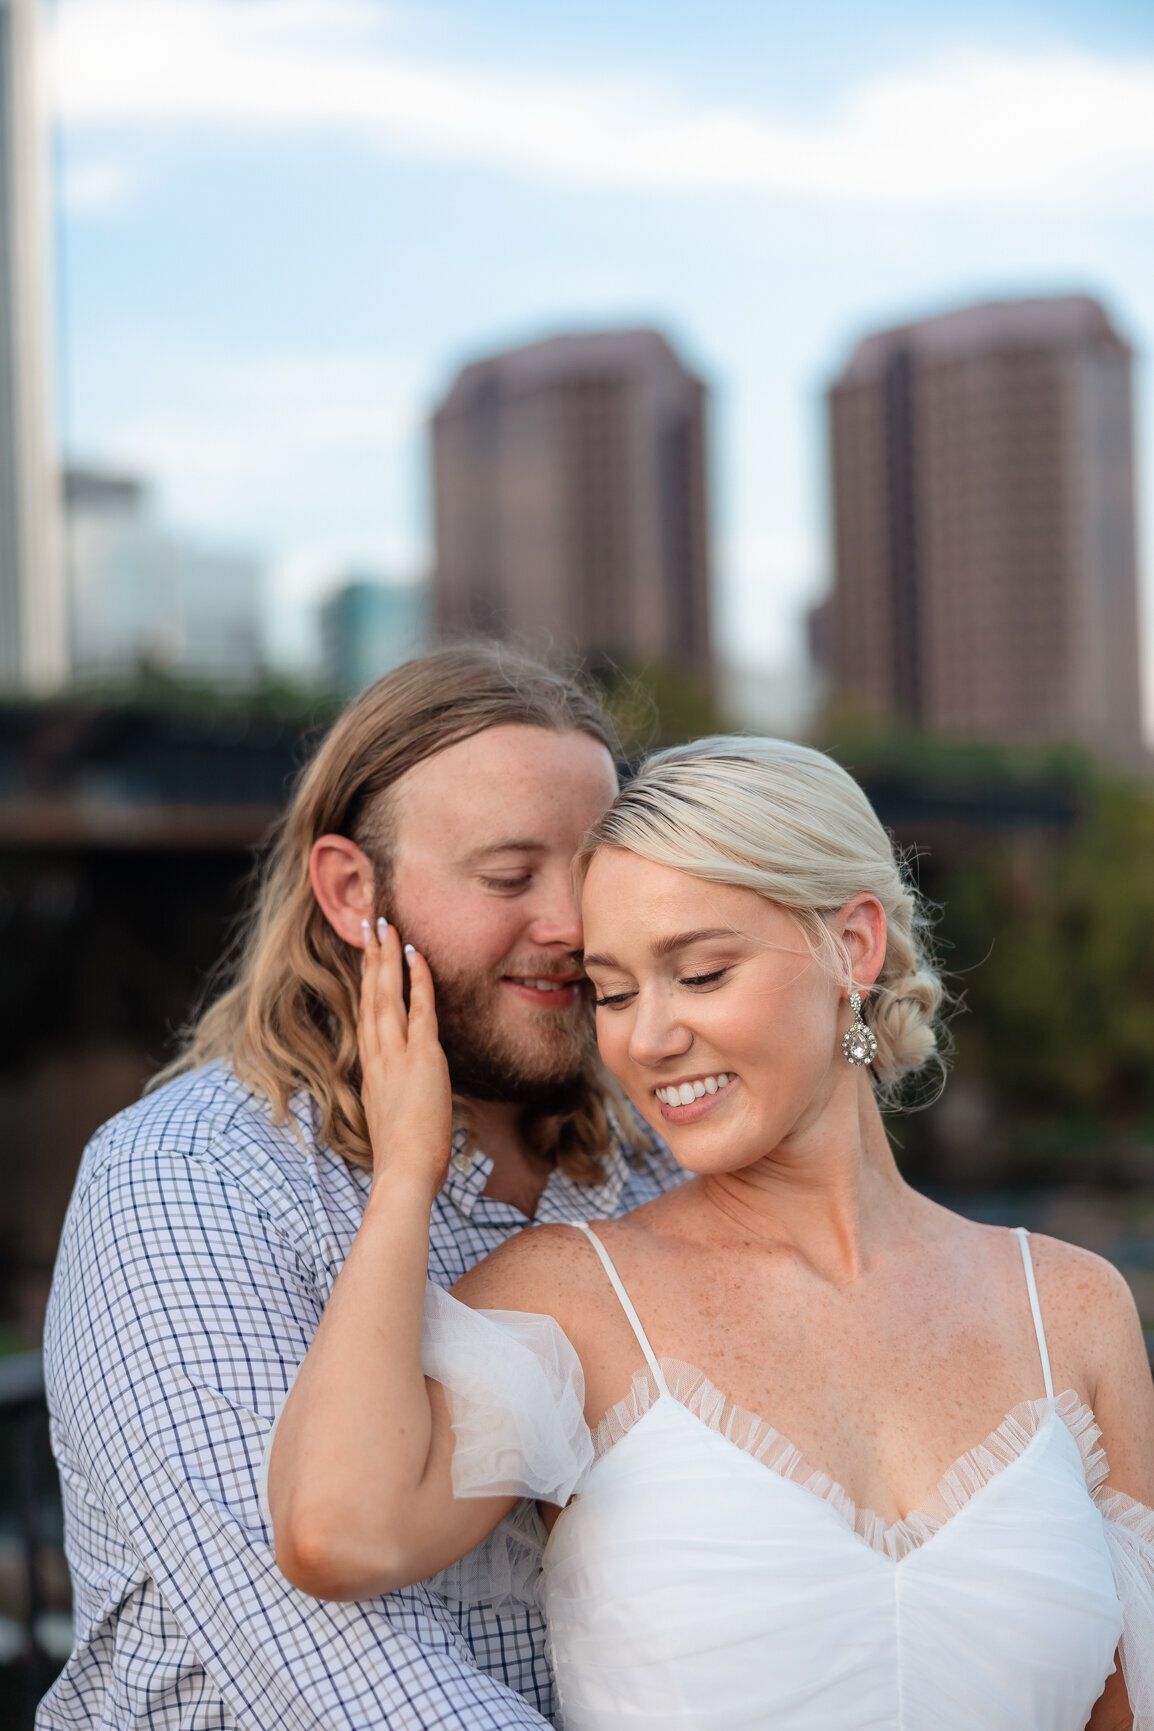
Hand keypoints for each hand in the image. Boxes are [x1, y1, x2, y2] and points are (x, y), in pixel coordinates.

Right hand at [358, 918, 452, 1196]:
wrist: (402, 1174)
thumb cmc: (404, 1160)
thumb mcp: (396, 1121)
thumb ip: (399, 1099)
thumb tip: (408, 1094)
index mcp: (372, 1072)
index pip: (367, 1017)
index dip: (366, 985)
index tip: (366, 959)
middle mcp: (377, 1058)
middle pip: (370, 997)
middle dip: (370, 958)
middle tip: (370, 925)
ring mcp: (395, 1056)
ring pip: (386, 995)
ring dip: (386, 957)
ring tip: (385, 926)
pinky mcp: (419, 1058)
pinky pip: (419, 1009)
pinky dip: (417, 980)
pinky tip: (416, 955)